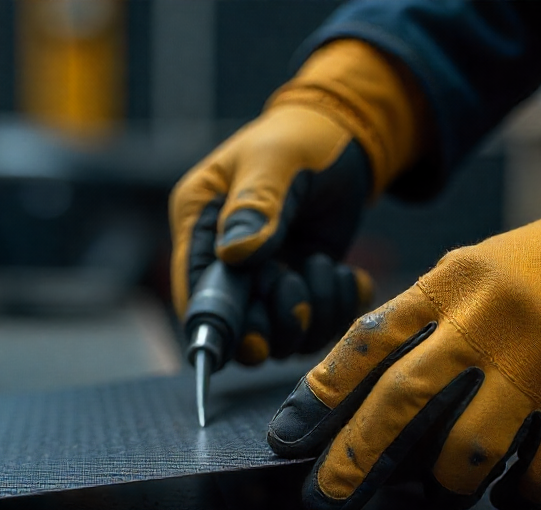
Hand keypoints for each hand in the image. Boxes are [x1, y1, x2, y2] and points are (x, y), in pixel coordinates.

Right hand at [169, 39, 423, 364]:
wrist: (344, 136)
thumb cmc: (299, 138)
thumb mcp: (275, 161)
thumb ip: (255, 206)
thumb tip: (236, 255)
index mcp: (199, 224)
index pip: (195, 288)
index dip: (219, 324)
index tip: (252, 342)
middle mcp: (225, 261)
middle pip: (237, 326)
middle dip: (273, 321)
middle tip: (297, 289)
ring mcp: (264, 279)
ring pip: (281, 334)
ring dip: (313, 312)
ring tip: (324, 265)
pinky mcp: (300, 288)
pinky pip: (317, 326)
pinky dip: (339, 309)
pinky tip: (345, 274)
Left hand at [267, 130, 540, 509]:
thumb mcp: (475, 273)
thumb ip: (424, 324)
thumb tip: (363, 405)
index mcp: (448, 285)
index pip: (366, 342)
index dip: (318, 395)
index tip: (285, 438)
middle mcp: (486, 320)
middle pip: (400, 399)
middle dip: (353, 456)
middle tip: (325, 496)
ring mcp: (540, 360)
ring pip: (468, 449)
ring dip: (444, 486)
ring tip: (440, 494)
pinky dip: (522, 497)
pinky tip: (514, 496)